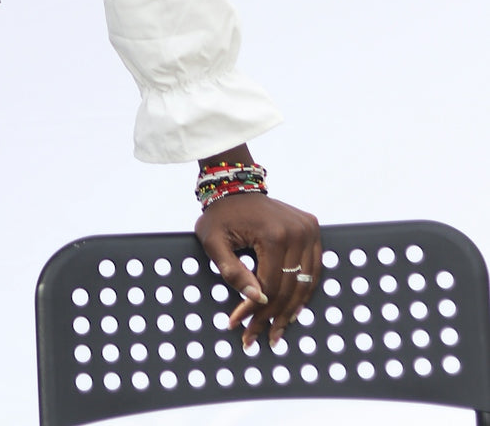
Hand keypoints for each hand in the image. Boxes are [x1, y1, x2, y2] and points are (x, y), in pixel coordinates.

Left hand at [196, 192, 320, 346]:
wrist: (235, 187)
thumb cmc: (220, 216)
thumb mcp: (213, 242)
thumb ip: (231, 271)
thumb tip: (255, 300)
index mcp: (273, 234)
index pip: (269, 285)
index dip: (254, 310)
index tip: (238, 325)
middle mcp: (297, 231)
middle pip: (288, 288)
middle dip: (271, 317)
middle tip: (256, 338)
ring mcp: (309, 229)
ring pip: (304, 283)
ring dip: (291, 311)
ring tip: (275, 333)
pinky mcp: (313, 229)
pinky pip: (312, 270)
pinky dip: (302, 293)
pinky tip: (291, 312)